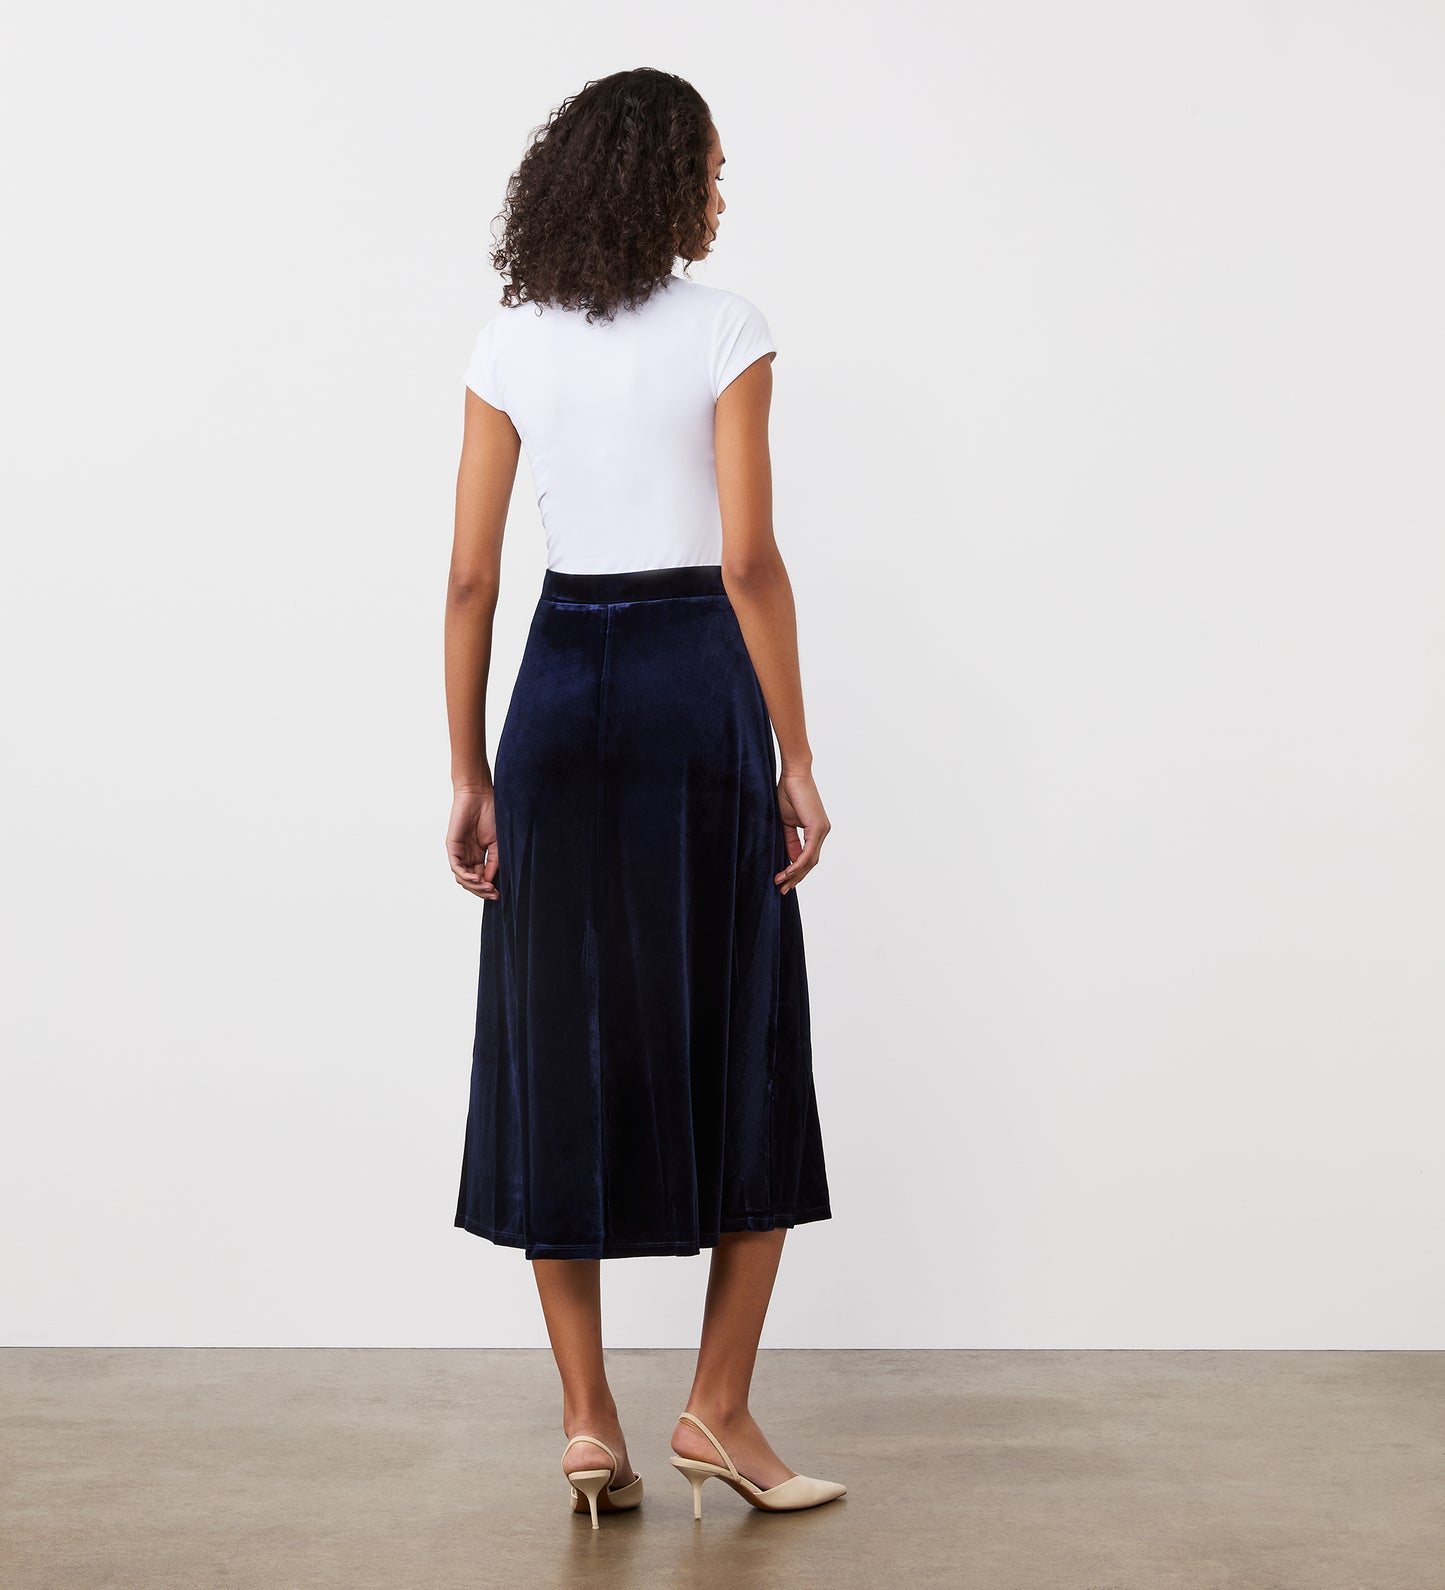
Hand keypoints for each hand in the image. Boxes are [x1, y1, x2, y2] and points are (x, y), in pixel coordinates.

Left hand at [447, 787, 500, 900]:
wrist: (480, 795)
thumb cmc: (491, 814)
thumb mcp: (497, 843)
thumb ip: (494, 861)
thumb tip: (491, 881)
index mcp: (479, 856)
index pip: (481, 878)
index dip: (488, 888)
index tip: (499, 894)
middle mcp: (468, 856)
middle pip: (471, 882)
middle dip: (482, 891)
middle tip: (494, 894)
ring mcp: (459, 852)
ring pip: (462, 878)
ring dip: (475, 886)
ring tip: (487, 887)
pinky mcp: (452, 847)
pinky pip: (456, 867)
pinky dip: (466, 876)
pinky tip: (477, 879)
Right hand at [774, 768, 829, 893]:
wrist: (793, 774)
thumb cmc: (788, 793)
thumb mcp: (785, 822)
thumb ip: (789, 840)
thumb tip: (788, 858)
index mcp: (816, 831)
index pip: (807, 857)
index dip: (795, 871)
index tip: (782, 881)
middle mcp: (823, 832)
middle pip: (811, 863)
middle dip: (796, 878)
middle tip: (783, 889)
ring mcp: (822, 830)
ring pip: (810, 860)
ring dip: (795, 874)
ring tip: (781, 883)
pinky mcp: (818, 828)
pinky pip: (807, 852)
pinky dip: (797, 864)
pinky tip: (787, 872)